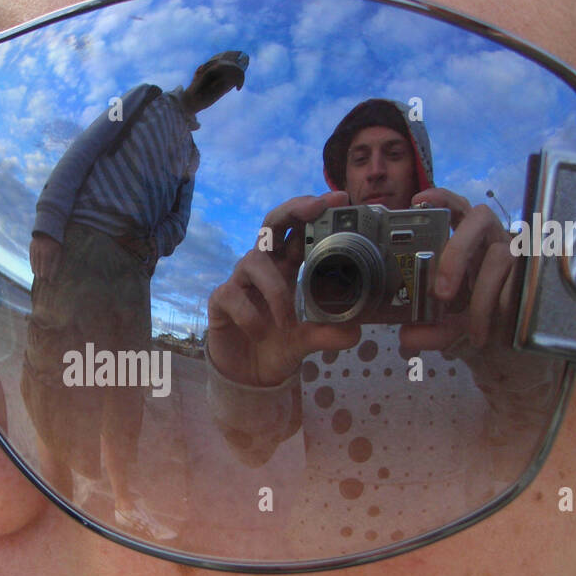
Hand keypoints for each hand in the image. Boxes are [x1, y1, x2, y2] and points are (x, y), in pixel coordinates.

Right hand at [29, 232, 62, 281]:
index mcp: (47, 254)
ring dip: (36, 271)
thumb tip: (52, 278)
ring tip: (39, 276)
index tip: (50, 282)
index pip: (45, 270)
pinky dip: (33, 265)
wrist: (48, 230)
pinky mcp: (31, 247)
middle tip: (43, 280)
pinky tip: (34, 270)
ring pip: (34, 264)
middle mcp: (39, 252)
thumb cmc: (56, 243)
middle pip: (38, 268)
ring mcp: (34, 250)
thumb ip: (55, 265)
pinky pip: (31, 259)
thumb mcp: (59, 253)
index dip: (47, 276)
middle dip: (41, 275)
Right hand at [207, 192, 360, 385]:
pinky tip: (260, 332)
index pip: (300, 229)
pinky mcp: (221, 300)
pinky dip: (250, 315)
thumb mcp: (309, 341)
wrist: (249, 376)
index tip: (340, 199)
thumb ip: (328, 334)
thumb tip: (355, 332)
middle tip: (315, 207)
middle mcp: (264, 266)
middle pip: (272, 222)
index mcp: (288, 267)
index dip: (316, 210)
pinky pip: (233, 295)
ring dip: (275, 289)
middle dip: (292, 210)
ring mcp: (240, 281)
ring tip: (288, 322)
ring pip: (254, 261)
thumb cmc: (279, 346)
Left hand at [398, 187, 518, 353]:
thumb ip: (428, 331)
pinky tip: (492, 331)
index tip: (417, 201)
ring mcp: (517, 252)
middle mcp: (491, 239)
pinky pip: (520, 283)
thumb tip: (407, 337)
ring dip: (482, 297)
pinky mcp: (537, 272)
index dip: (440, 198)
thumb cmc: (476, 321)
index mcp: (466, 242)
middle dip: (457, 250)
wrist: (514, 344)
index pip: (456, 208)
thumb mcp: (448, 329)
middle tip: (441, 293)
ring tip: (472, 330)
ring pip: (500, 256)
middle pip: (478, 219)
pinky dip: (503, 309)